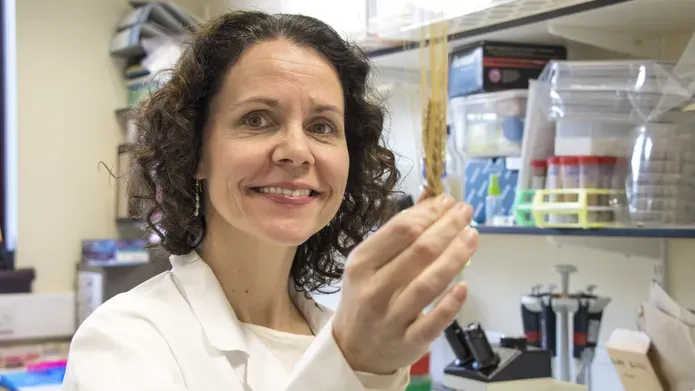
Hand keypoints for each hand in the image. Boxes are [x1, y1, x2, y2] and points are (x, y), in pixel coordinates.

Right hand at [332, 193, 477, 373]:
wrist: (354, 348)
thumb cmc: (366, 295)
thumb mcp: (370, 262)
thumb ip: (398, 233)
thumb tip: (431, 198)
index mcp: (361, 263)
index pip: (400, 230)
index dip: (429, 212)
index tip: (448, 201)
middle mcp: (374, 288)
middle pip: (419, 251)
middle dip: (447, 227)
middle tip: (466, 212)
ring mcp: (391, 317)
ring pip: (428, 283)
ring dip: (455, 256)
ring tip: (472, 236)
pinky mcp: (408, 341)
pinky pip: (433, 321)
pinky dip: (450, 303)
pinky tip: (465, 286)